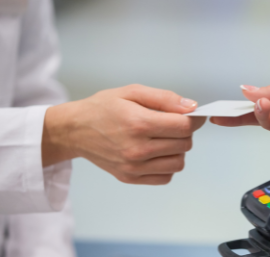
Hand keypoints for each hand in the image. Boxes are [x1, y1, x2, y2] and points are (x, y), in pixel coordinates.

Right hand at [42, 84, 205, 184]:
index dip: (195, 119)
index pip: (184, 126)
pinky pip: (165, 177)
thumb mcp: (132, 92)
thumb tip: (191, 107)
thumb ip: (165, 98)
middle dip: (185, 132)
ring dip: (177, 150)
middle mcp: (137, 149)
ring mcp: (134, 166)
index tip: (193, 115)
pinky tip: (156, 152)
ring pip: (178, 163)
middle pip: (184, 144)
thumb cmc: (103, 108)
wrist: (74, 130)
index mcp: (139, 123)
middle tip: (173, 124)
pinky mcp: (130, 178)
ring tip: (163, 138)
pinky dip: (167, 165)